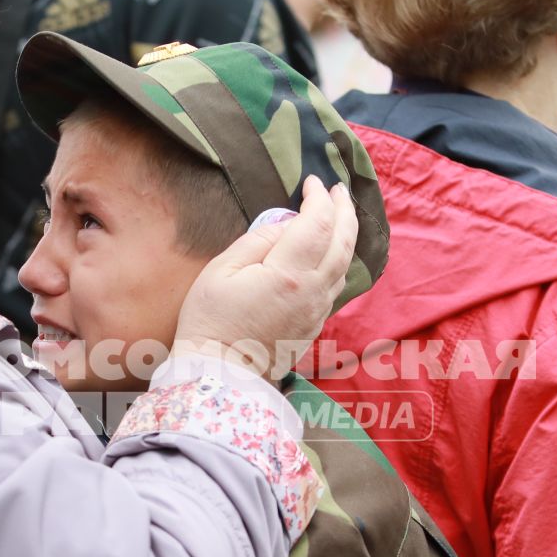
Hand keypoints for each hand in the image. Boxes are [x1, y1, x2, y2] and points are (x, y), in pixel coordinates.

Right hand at [174, 177, 358, 380]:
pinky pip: (335, 285)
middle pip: (343, 242)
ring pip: (344, 265)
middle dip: (344, 210)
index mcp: (289, 274)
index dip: (318, 198)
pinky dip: (337, 259)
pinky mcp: (314, 325)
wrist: (219, 374)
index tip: (311, 182)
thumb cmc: (211, 321)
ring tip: (339, 215)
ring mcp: (317, 311)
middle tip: (338, 189)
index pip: (317, 223)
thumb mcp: (222, 270)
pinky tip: (328, 252)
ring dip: (345, 235)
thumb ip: (258, 240)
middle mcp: (312, 292)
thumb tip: (285, 226)